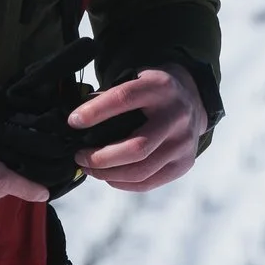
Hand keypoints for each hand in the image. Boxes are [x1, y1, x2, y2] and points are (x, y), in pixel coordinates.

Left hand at [70, 65, 208, 191]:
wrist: (191, 100)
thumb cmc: (152, 92)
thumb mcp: (135, 80)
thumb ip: (110, 96)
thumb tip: (76, 122)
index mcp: (160, 87)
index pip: (124, 98)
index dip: (95, 112)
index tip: (73, 122)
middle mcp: (177, 115)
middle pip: (136, 147)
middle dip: (100, 157)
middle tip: (79, 156)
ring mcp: (184, 142)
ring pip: (141, 171)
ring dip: (108, 174)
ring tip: (90, 167)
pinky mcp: (184, 163)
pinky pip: (148, 183)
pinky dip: (122, 183)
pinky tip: (109, 175)